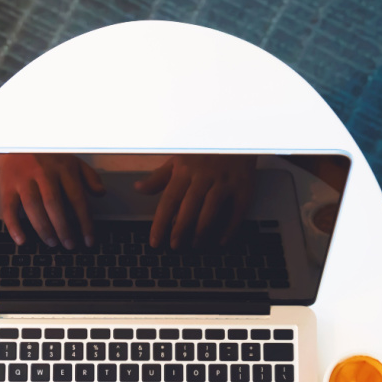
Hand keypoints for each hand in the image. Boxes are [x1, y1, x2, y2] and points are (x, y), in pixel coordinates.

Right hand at [0, 153, 104, 247]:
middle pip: (55, 205)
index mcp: (63, 169)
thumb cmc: (49, 156)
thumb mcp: (73, 161)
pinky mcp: (7, 186)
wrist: (19, 141)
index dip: (85, 222)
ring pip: (33, 208)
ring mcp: (24, 180)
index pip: (77, 199)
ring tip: (52, 243)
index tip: (89, 240)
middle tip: (69, 245)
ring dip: (43, 229)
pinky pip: (9, 208)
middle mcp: (43, 174)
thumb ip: (89, 177)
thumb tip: (101, 193)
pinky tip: (21, 239)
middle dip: (63, 229)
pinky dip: (14, 226)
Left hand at [134, 155, 255, 247]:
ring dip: (202, 231)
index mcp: (185, 170)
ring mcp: (224, 182)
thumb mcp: (178, 159)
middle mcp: (204, 176)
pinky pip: (237, 211)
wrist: (236, 136)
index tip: (156, 241)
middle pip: (189, 208)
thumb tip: (139, 189)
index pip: (169, 200)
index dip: (161, 223)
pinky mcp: (243, 186)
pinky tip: (222, 240)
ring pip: (211, 211)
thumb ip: (159, 177)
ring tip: (195, 244)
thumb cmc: (204, 150)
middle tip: (175, 246)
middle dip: (180, 230)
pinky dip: (230, 228)